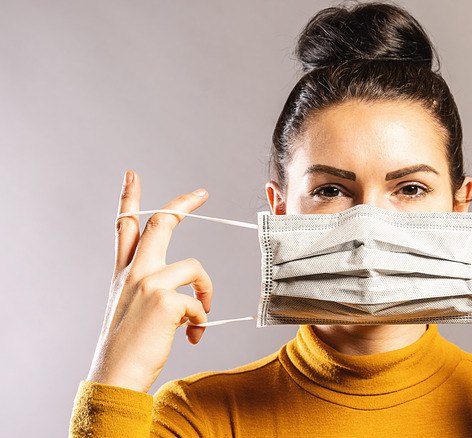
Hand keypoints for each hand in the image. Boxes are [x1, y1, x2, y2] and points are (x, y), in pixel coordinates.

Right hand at [86, 171, 212, 392]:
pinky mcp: (166, 300)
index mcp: (123, 274)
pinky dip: (201, 321)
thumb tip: (189, 292)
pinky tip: (191, 337)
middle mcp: (133, 273)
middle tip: (200, 193)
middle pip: (159, 225)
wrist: (116, 375)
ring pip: (194, 267)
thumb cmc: (129, 348)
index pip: (124, 227)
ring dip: (206, 291)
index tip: (134, 176)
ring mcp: (148, 284)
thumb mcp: (131, 310)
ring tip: (199, 318)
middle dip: (181, 205)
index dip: (130, 199)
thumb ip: (152, 291)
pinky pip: (199, 303)